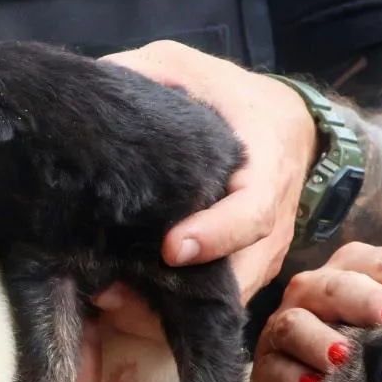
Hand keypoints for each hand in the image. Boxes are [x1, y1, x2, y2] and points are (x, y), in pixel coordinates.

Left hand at [102, 40, 320, 303]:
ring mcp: (265, 252)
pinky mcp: (248, 271)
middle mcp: (275, 217)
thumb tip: (97, 80)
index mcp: (268, 162)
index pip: (252, 210)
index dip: (216, 233)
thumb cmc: (227, 96)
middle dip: (178, 295)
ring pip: (226, 300)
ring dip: (167, 313)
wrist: (284, 124)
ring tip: (103, 303)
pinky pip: (216, 304)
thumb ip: (146, 71)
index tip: (170, 248)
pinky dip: (172, 314)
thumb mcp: (187, 67)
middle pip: (239, 274)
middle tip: (109, 293)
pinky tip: (119, 305)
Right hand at [250, 241, 381, 381]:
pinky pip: (271, 370)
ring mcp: (283, 330)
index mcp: (354, 272)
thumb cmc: (371, 355)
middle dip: (366, 299)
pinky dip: (290, 381)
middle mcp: (314, 292)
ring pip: (294, 324)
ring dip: (319, 340)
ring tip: (344, 358)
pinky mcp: (263, 370)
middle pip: (336, 285)